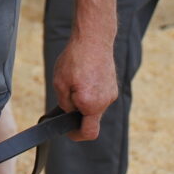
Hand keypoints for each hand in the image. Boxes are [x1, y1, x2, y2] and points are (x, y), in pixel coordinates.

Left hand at [50, 26, 118, 140]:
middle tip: (67, 99)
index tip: (68, 130)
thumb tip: (69, 112)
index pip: (88, 132)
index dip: (76, 135)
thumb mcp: (60, 83)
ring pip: (95, 108)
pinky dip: (91, 94)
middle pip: (90, 120)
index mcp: (91, 104)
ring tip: (75, 83)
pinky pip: (99, 97)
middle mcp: (105, 101)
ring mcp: (111, 94)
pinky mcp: (112, 87)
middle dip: (78, 114)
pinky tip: (83, 79)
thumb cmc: (75, 59)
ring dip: (84, 102)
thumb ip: (65, 103)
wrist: (94, 39)